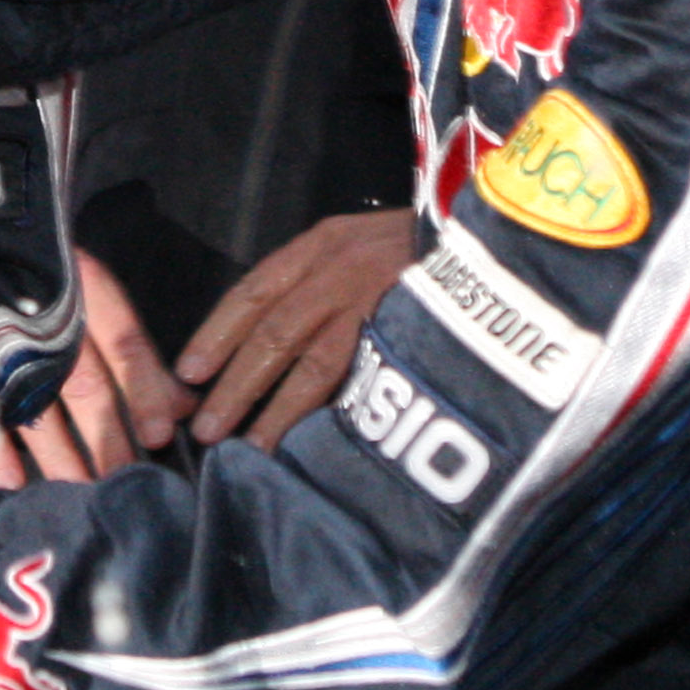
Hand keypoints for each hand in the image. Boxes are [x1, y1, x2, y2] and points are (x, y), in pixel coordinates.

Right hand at [0, 248, 188, 486]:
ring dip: (63, 461)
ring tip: (81, 497)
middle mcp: (43, 316)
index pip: (124, 343)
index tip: (160, 436)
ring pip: (40, 409)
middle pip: (86, 387)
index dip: (146, 391)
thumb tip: (183, 405)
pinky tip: (12, 483)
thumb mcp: (81, 280)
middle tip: (128, 487)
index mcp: (78, 285)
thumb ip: (129, 343)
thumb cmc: (27, 258)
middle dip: (110, 441)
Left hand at [179, 208, 412, 448]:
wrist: (500, 241)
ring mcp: (376, 301)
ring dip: (273, 410)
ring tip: (248, 448)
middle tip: (205, 428)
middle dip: (236, 384)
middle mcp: (341, 268)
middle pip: (272, 332)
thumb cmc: (424, 251)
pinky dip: (328, 414)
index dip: (217, 332)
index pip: (253, 290)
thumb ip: (324, 280)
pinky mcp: (409, 333)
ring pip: (310, 363)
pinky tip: (308, 443)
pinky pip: (359, 379)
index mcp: (323, 244)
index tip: (189, 372)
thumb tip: (272, 344)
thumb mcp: (365, 245)